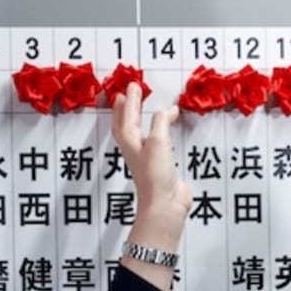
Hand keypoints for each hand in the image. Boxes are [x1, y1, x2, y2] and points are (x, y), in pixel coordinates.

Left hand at [110, 88, 190, 241]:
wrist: (164, 205)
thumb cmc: (155, 177)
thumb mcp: (158, 141)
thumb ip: (160, 122)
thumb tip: (166, 110)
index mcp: (130, 140)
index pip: (127, 114)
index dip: (130, 99)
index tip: (132, 86)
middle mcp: (135, 148)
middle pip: (125, 123)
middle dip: (125, 108)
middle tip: (124, 94)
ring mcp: (145, 157)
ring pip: (138, 132)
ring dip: (137, 118)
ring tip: (140, 107)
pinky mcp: (158, 164)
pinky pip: (155, 141)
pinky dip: (157, 131)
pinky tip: (163, 130)